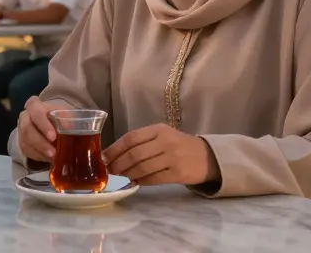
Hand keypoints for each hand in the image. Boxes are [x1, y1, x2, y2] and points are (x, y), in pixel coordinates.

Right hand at [16, 96, 71, 162]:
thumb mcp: (64, 113)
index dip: (43, 125)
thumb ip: (67, 118)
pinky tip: (48, 159)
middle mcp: (25, 117)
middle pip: (28, 129)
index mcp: (35, 106)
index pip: (36, 113)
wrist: (49, 121)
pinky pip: (27, 151)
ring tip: (53, 158)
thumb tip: (69, 127)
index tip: (53, 137)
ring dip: (40, 151)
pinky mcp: (22, 142)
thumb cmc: (57, 115)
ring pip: (26, 142)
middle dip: (40, 143)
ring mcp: (21, 130)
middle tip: (53, 153)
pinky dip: (38, 156)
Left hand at [102, 124, 218, 186]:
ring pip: (142, 167)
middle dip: (118, 164)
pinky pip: (153, 179)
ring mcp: (172, 157)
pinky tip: (135, 182)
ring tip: (121, 177)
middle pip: (134, 154)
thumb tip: (113, 155)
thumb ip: (141, 142)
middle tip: (110, 171)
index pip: (131, 138)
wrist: (206, 156)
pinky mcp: (178, 173)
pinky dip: (141, 181)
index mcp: (158, 129)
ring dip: (127, 174)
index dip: (114, 149)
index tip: (103, 158)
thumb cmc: (178, 145)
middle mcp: (165, 141)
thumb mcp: (161, 136)